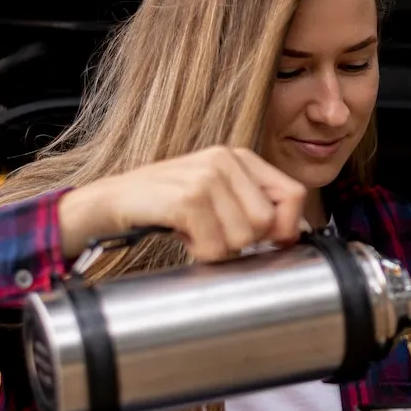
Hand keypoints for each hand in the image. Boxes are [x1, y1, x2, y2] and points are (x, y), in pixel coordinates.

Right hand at [58, 146, 307, 260]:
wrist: (114, 201)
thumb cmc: (167, 203)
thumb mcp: (217, 197)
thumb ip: (255, 206)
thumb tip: (295, 232)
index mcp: (240, 158)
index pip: (293, 193)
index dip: (287, 226)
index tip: (270, 241)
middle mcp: (226, 160)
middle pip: (267, 222)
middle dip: (244, 242)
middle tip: (215, 234)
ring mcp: (206, 177)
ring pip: (243, 238)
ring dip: (218, 248)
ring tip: (196, 233)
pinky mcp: (187, 198)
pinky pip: (215, 247)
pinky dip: (200, 252)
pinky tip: (184, 237)